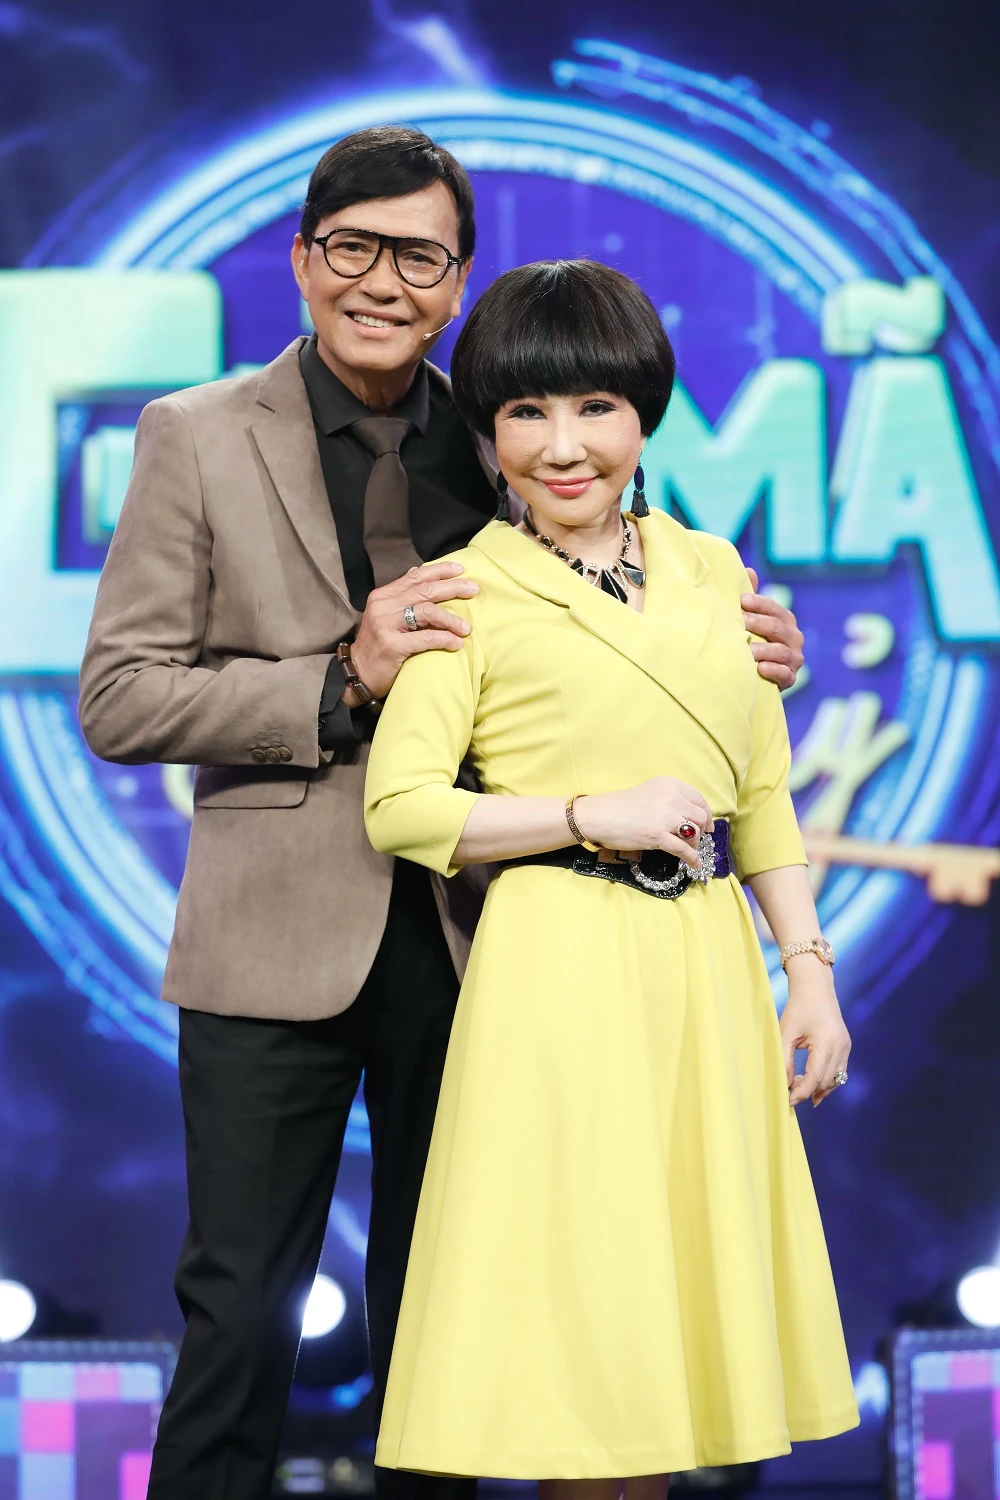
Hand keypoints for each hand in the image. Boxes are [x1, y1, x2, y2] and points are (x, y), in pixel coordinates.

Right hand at [350, 562, 479, 700]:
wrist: (357, 673)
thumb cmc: (377, 644)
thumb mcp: (385, 614)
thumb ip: (401, 596)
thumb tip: (420, 574)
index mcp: (383, 595)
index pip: (415, 576)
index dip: (439, 571)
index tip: (460, 569)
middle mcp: (383, 606)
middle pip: (425, 591)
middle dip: (453, 587)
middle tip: (473, 589)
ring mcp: (386, 625)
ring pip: (427, 612)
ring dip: (451, 618)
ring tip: (466, 628)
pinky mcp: (392, 646)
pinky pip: (425, 638)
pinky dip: (444, 639)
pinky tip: (456, 644)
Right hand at [574, 777, 713, 869]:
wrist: (600, 816)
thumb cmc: (623, 806)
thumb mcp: (651, 792)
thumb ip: (672, 800)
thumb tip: (693, 818)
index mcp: (670, 784)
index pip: (699, 799)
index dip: (706, 814)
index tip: (707, 825)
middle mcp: (671, 798)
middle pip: (700, 816)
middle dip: (701, 830)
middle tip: (695, 838)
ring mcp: (666, 817)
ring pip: (694, 832)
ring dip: (694, 843)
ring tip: (688, 848)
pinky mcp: (659, 836)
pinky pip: (684, 849)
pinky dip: (692, 858)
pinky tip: (694, 863)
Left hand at [741, 566, 804, 690]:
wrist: (757, 677)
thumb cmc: (754, 642)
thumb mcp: (752, 620)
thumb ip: (752, 600)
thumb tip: (749, 570)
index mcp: (785, 620)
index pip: (773, 608)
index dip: (758, 603)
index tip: (741, 601)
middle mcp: (794, 637)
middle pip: (777, 627)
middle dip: (757, 624)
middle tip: (739, 622)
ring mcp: (794, 658)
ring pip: (781, 651)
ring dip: (763, 649)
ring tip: (747, 649)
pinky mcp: (791, 678)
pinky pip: (785, 673)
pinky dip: (773, 670)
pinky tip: (760, 668)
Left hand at [780, 962, 850, 1106]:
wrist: (815, 988)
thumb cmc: (798, 1008)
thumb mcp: (786, 1034)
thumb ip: (784, 1060)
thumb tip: (784, 1085)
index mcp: (826, 1042)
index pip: (815, 1077)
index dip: (801, 1092)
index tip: (788, 1101)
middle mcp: (841, 1047)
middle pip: (827, 1081)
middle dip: (808, 1091)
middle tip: (789, 1093)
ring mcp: (846, 1047)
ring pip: (836, 1079)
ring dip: (819, 1088)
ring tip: (798, 1089)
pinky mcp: (846, 1046)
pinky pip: (839, 1071)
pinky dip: (826, 1080)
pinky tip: (812, 1084)